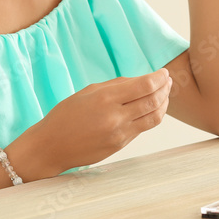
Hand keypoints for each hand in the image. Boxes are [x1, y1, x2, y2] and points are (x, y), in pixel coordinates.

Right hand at [34, 68, 171, 173]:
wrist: (51, 146)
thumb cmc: (66, 114)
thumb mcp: (89, 91)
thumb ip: (117, 85)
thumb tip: (142, 81)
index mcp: (105, 98)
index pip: (144, 86)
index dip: (159, 78)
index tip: (164, 72)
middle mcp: (115, 117)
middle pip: (153, 101)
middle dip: (165, 89)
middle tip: (168, 81)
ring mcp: (119, 134)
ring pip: (154, 117)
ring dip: (164, 104)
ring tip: (165, 94)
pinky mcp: (120, 146)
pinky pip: (143, 128)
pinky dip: (152, 116)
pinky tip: (152, 108)